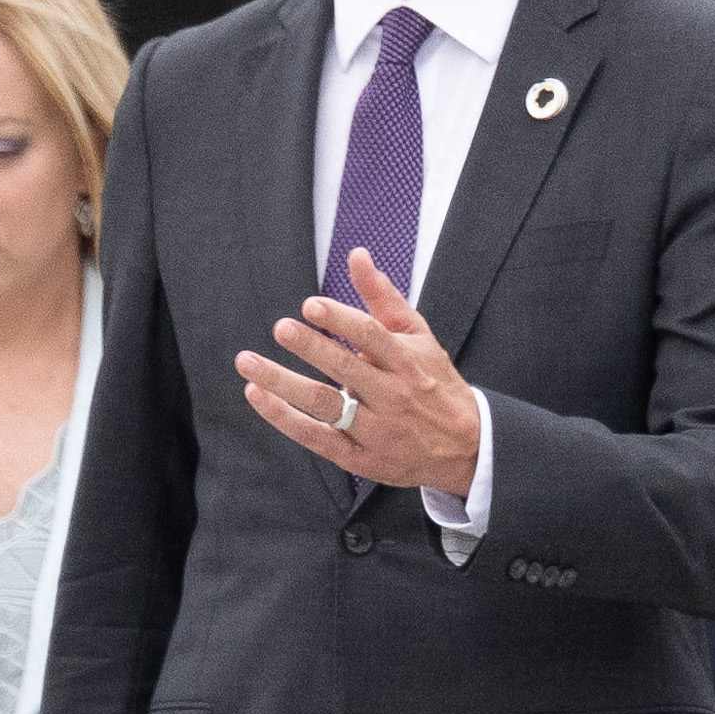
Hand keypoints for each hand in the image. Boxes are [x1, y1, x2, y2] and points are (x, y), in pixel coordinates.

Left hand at [240, 248, 487, 496]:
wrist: (466, 447)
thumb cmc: (434, 383)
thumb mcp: (419, 337)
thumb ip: (383, 297)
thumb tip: (356, 255)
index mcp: (408, 362)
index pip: (373, 337)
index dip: (342, 320)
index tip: (311, 305)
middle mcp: (392, 396)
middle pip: (346, 371)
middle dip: (311, 348)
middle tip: (281, 328)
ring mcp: (376, 430)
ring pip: (324, 405)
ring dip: (283, 384)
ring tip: (248, 363)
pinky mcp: (359, 458)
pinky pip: (316, 437)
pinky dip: (284, 418)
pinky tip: (257, 395)